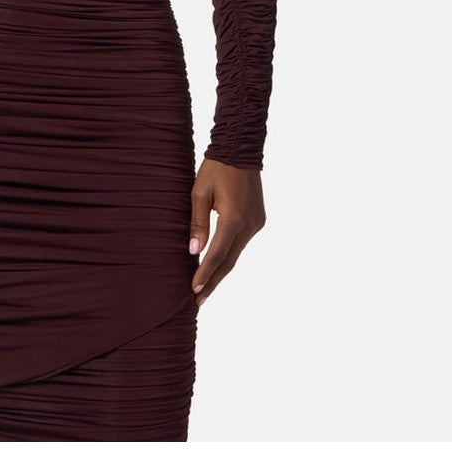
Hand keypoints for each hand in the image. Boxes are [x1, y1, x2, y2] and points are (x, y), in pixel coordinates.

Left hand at [188, 159, 265, 307]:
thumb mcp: (199, 192)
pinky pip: (240, 243)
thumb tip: (194, 251)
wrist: (240, 149)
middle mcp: (249, 225)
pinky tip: (217, 264)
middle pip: (229, 261)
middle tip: (197, 301)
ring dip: (220, 270)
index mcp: (233, 218)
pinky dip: (228, 255)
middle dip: (212, 282)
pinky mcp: (258, 220)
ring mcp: (256, 224)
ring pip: (236, 254)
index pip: (217, 255)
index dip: (204, 274)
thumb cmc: (215, 168)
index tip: (193, 291)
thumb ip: (197, 223)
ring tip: (204, 287)